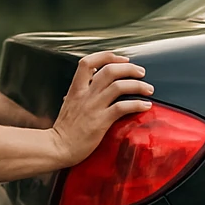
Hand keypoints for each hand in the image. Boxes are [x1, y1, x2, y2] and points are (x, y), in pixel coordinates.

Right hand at [50, 51, 153, 166]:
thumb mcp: (69, 104)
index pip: (88, 62)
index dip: (106, 56)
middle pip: (109, 70)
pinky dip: (137, 104)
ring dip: (137, 85)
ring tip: (148, 89)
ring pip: (119, 86)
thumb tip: (89, 84)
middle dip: (129, 68)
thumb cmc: (64, 130)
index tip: (121, 59)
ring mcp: (93, 107)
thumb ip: (79, 93)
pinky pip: (122, 107)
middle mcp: (85, 95)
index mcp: (76, 89)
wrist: (57, 147)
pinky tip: (145, 105)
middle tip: (140, 72)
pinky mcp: (101, 121)